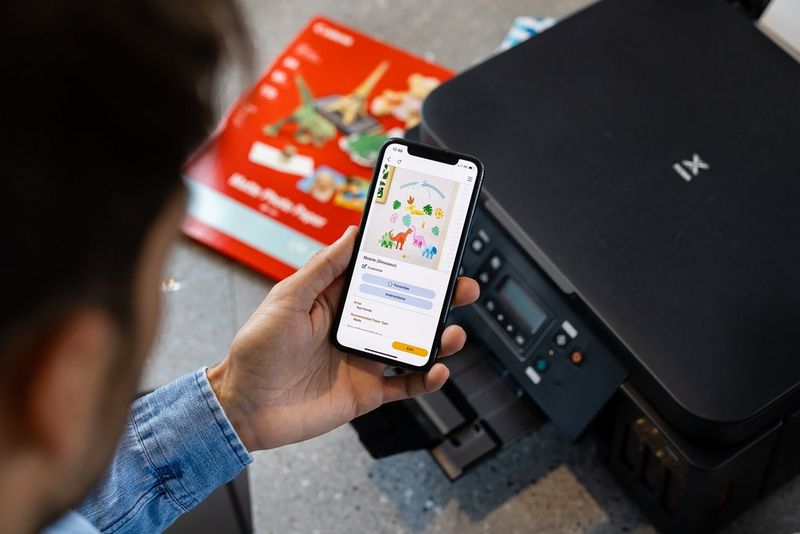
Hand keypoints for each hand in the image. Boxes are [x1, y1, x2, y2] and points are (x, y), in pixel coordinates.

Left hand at [207, 226, 479, 450]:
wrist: (243, 408)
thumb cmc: (256, 350)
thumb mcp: (288, 298)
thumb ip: (324, 267)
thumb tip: (353, 232)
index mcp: (338, 300)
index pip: (382, 275)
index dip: (408, 262)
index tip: (433, 248)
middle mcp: (356, 327)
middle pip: (407, 308)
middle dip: (438, 297)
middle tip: (463, 287)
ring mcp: (364, 359)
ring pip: (413, 345)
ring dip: (438, 338)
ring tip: (452, 333)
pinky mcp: (367, 392)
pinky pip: (405, 385)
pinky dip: (426, 380)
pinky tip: (438, 370)